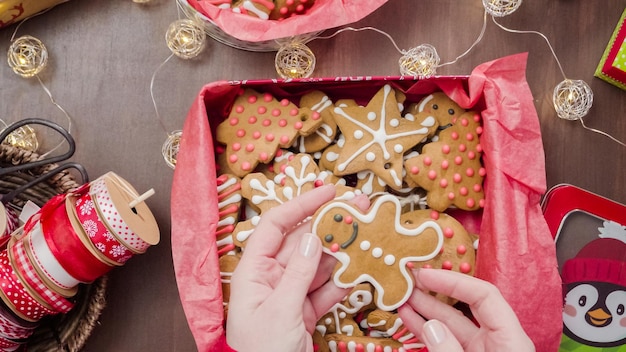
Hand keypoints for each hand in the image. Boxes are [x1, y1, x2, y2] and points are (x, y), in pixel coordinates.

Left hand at [226, 185, 368, 351]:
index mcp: (254, 271)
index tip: (329, 191)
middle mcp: (271, 278)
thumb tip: (314, 236)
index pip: (276, 226)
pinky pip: (326, 289)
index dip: (301, 205)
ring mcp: (290, 294)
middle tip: (361, 209)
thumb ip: (298, 272)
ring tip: (368, 236)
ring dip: (343, 252)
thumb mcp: (280, 310)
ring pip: (319, 265)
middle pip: (303, 242)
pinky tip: (361, 269)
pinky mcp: (305, 312)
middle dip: (331, 226)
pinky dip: (343, 281)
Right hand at [398, 268, 534, 351]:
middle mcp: (496, 341)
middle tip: (410, 277)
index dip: (454, 281)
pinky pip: (444, 340)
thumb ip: (451, 351)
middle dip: (436, 289)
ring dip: (425, 308)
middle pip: (465, 305)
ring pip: (450, 323)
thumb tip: (431, 326)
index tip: (426, 274)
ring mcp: (480, 351)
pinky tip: (408, 316)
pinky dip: (425, 329)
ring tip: (402, 294)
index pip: (484, 296)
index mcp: (511, 340)